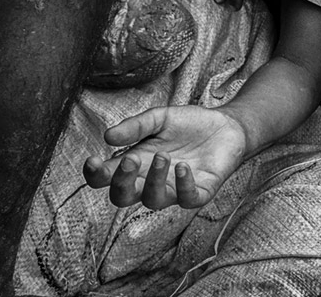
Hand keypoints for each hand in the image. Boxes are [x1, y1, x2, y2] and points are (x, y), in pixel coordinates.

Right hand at [82, 105, 248, 209]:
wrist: (226, 125)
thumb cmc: (189, 124)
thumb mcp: (160, 118)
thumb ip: (136, 126)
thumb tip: (108, 136)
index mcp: (136, 164)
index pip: (106, 179)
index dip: (95, 175)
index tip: (93, 161)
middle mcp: (151, 181)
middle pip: (123, 197)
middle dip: (121, 182)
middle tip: (130, 159)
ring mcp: (175, 189)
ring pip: (153, 201)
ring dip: (154, 180)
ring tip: (163, 156)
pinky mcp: (200, 192)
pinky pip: (188, 199)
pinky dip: (183, 186)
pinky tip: (184, 168)